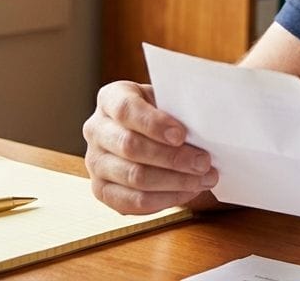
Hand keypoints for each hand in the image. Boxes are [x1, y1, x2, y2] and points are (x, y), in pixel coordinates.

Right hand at [82, 81, 218, 213]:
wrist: (148, 134)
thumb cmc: (162, 114)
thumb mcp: (168, 100)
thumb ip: (178, 108)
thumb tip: (204, 126)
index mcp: (110, 98)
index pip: (125, 110)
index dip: (154, 124)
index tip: (181, 135)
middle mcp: (96, 130)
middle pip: (130, 146)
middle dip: (172, 157)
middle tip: (204, 162)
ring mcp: (95, 163)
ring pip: (134, 177)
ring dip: (174, 181)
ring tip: (203, 179)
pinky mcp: (102, 191)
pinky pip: (133, 202)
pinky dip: (165, 199)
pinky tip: (187, 191)